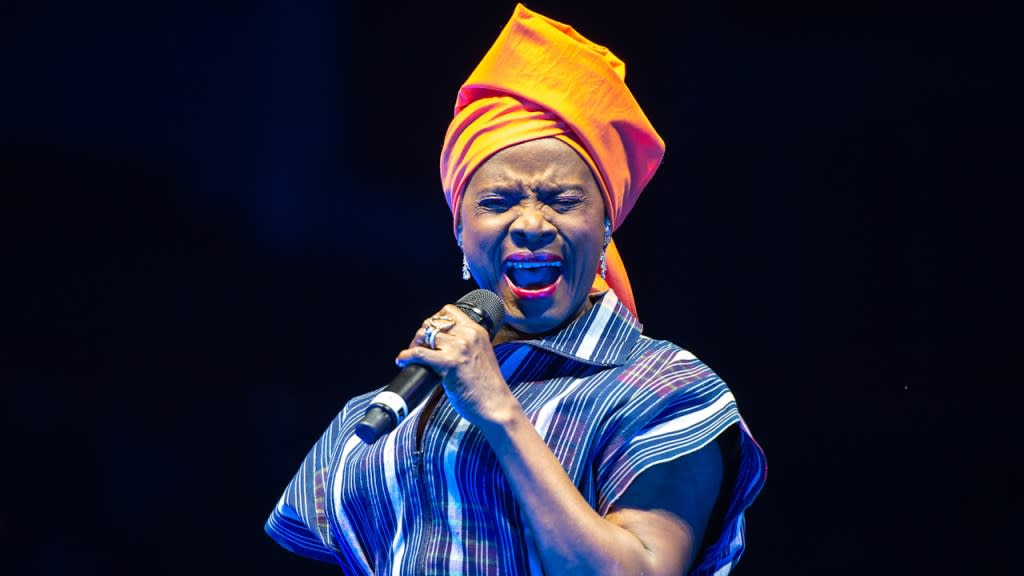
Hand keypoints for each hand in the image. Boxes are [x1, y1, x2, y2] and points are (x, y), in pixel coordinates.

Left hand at [395, 304, 518, 426]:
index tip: (429, 331)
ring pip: (424, 334)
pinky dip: (406, 356)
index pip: (449, 311)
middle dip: (422, 333)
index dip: (434, 319)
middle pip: (433, 322)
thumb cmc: (488, 387)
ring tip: (412, 355)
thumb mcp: (481, 355)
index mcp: (477, 331)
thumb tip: (443, 344)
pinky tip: (403, 360)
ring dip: (414, 344)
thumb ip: (467, 345)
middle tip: (419, 347)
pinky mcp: (449, 363)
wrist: (496, 404)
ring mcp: (459, 348)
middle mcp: (468, 335)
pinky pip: (419, 353)